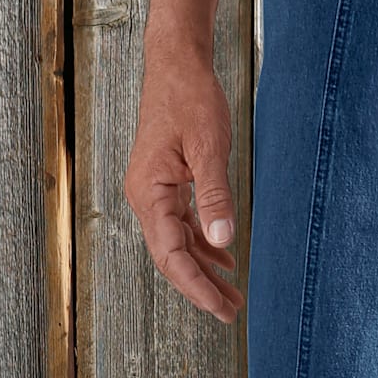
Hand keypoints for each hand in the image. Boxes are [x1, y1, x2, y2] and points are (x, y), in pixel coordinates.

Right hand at [124, 38, 244, 323]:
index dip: (196, 285)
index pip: (171, 255)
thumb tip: (224, 240)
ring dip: (204, 270)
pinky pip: (182, 226)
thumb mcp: (209, 148)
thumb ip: (215, 196)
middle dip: (201, 287)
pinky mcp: (166, 184)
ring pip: (178, 244)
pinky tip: (225, 257)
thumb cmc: (191, 99)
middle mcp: (145, 197)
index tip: (221, 307)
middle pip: (172, 257)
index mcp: (148, 192)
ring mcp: (154, 192)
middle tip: (231, 313)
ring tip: (232, 295)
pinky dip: (203, 244)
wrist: (177, 64)